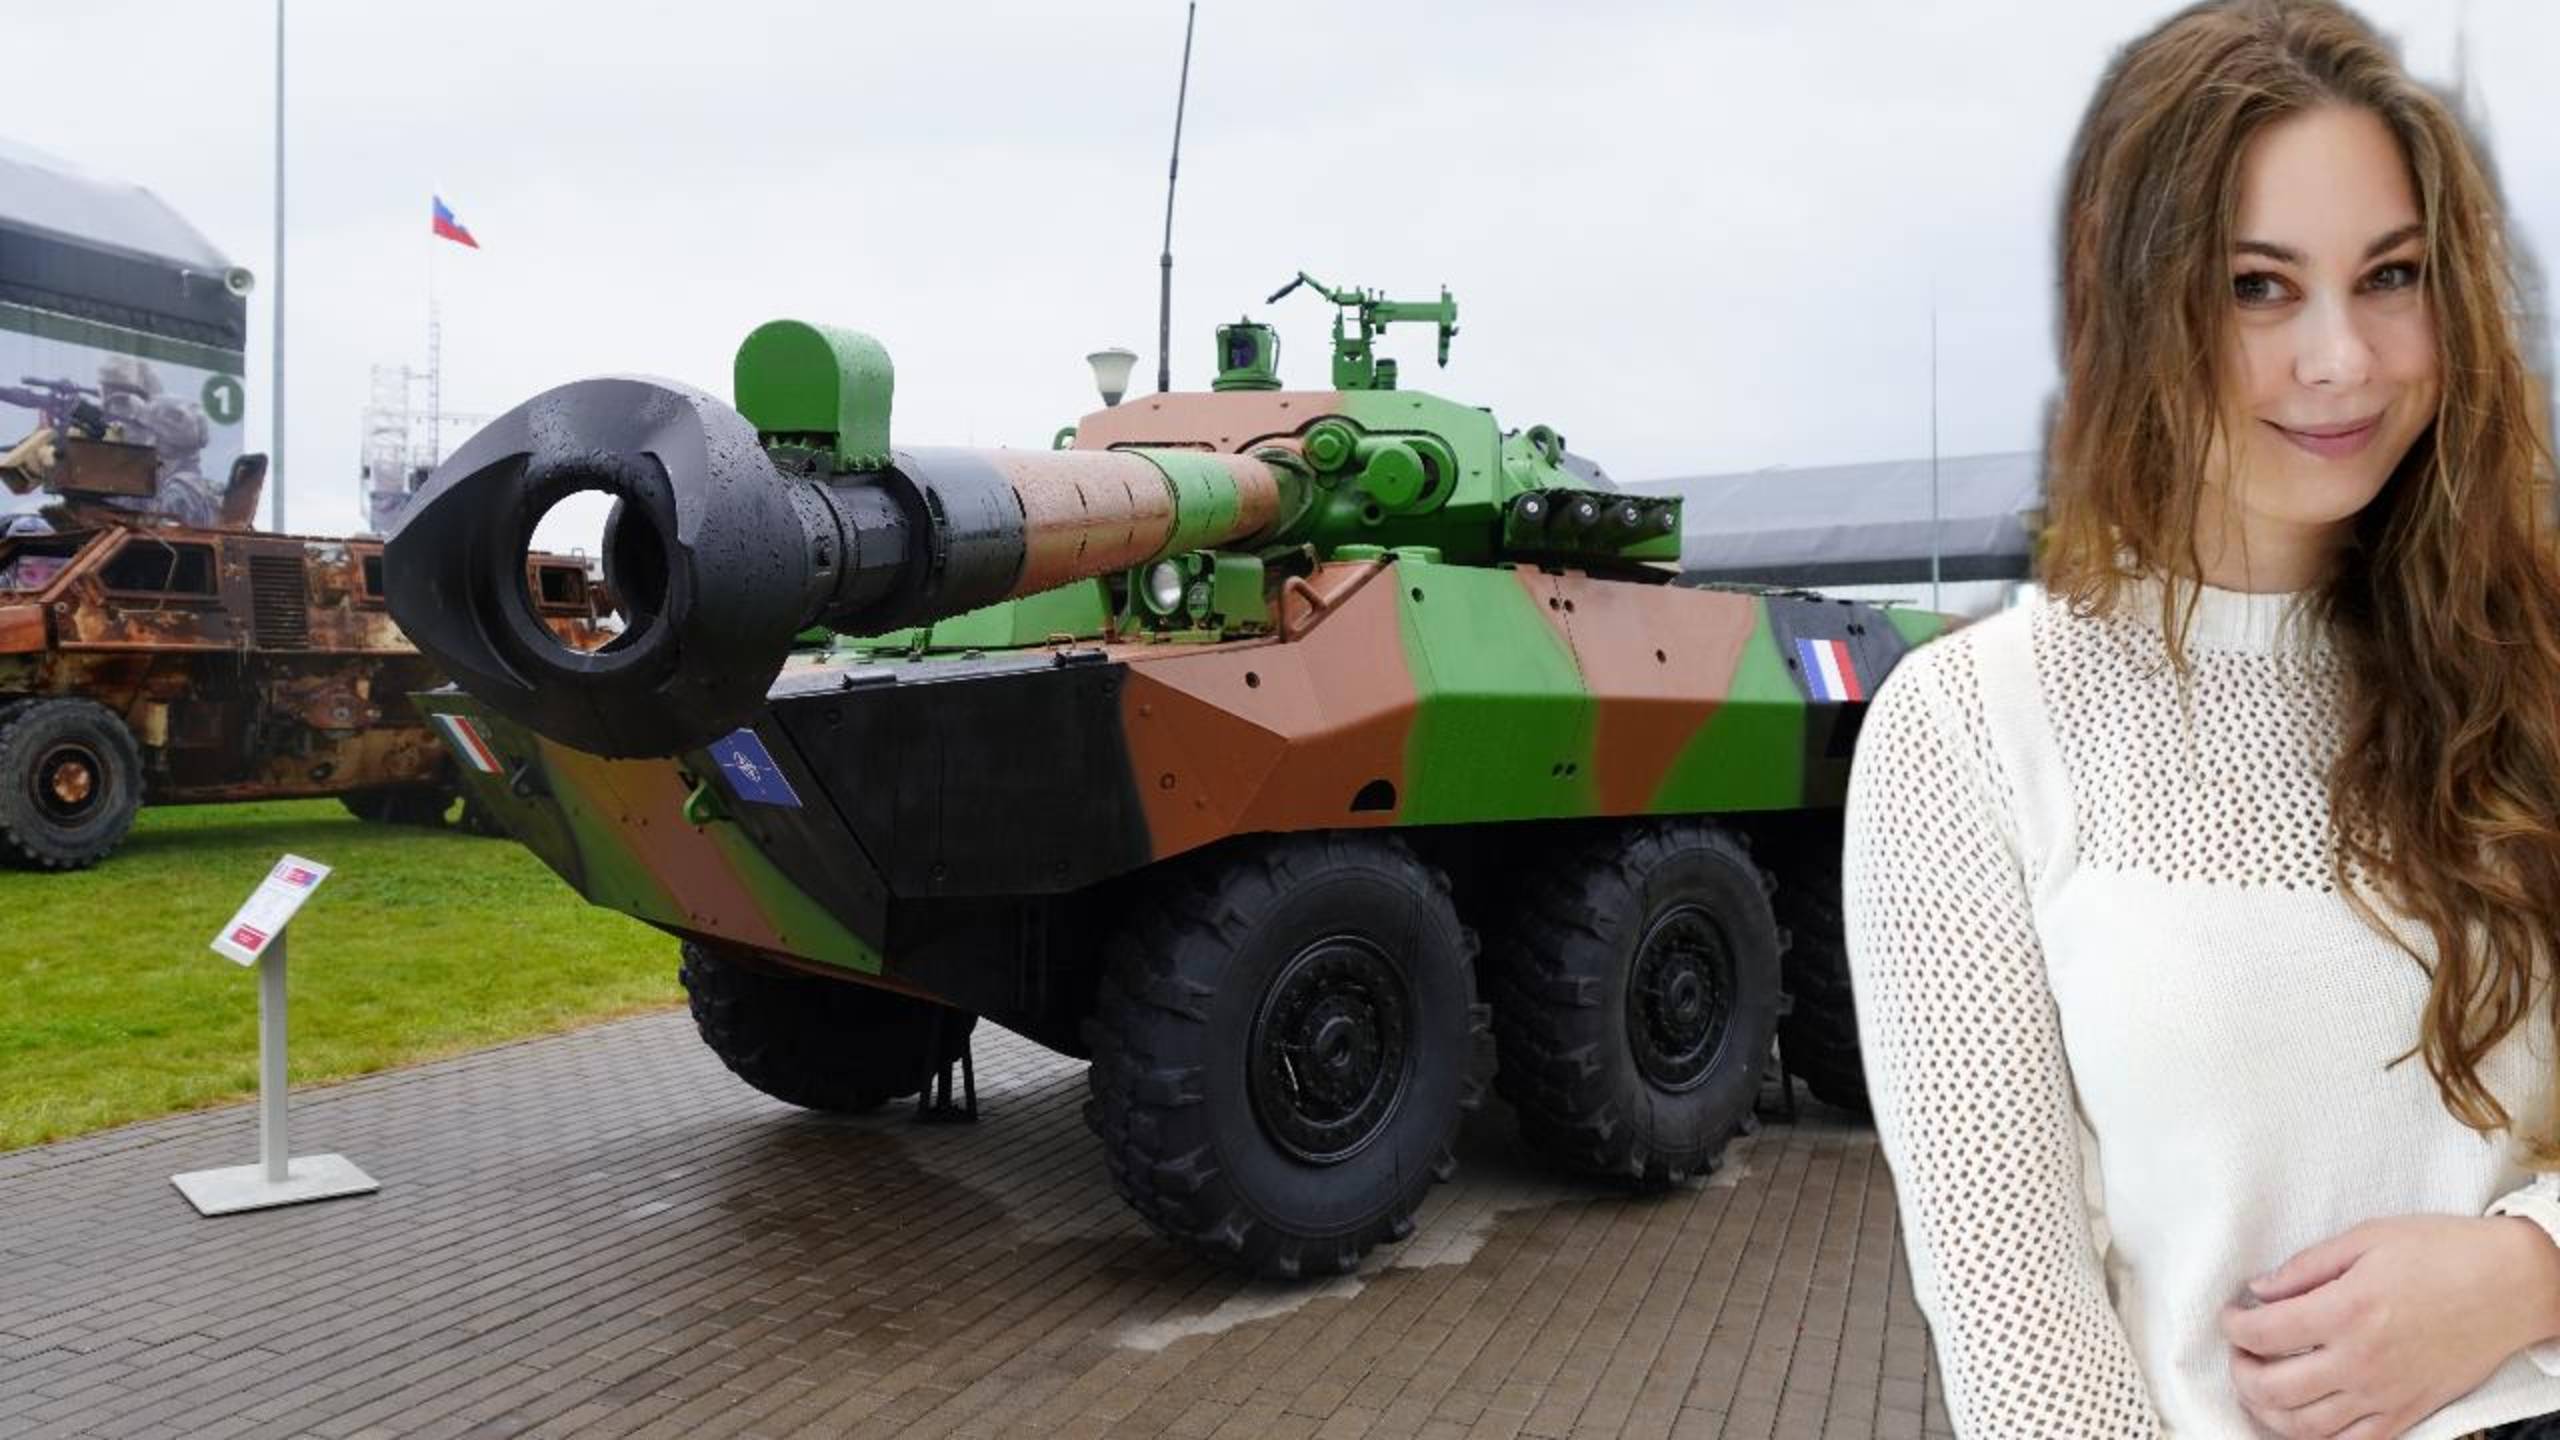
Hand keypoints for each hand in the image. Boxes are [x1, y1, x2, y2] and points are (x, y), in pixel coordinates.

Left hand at [2218, 1214, 2559, 1437]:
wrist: (2511, 1283)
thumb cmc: (2443, 1252)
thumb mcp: (2366, 1238)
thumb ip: (2305, 1267)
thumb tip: (2260, 1289)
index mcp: (2347, 1310)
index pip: (2263, 1332)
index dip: (2234, 1326)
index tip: (2232, 1316)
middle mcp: (2362, 1360)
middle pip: (2274, 1388)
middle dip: (2241, 1372)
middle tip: (2239, 1354)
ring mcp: (2386, 1393)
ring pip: (2306, 1426)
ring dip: (2268, 1411)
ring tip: (2260, 1387)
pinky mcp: (2411, 1411)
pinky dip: (2318, 1437)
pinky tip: (2305, 1416)